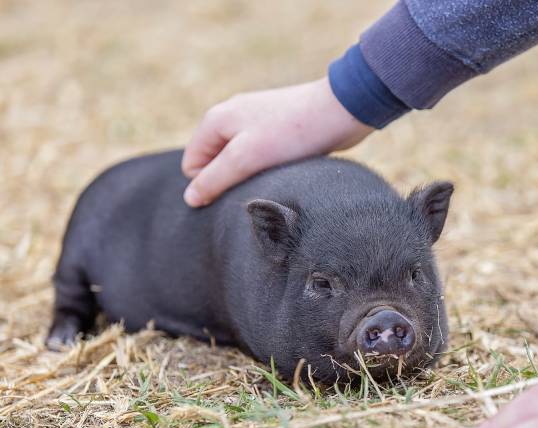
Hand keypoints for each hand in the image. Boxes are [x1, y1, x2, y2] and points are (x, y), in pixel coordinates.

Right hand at [182, 77, 372, 206]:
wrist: (341, 111)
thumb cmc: (292, 133)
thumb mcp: (246, 158)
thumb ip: (214, 179)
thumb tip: (190, 199)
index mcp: (215, 119)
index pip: (192, 165)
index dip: (210, 184)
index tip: (240, 186)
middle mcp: (231, 117)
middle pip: (215, 164)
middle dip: (232, 180)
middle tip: (260, 182)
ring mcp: (255, 123)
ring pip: (240, 163)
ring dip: (253, 176)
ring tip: (277, 175)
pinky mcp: (277, 131)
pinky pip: (261, 158)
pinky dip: (270, 168)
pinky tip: (289, 169)